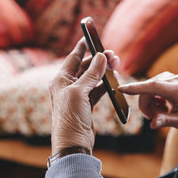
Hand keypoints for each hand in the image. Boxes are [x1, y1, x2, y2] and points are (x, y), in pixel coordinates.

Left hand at [49, 39, 118, 154]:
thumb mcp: (80, 92)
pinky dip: (106, 84)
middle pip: (86, 67)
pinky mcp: (86, 104)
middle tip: (114, 55)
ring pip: (94, 78)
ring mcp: (77, 95)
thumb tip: (101, 56)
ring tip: (116, 66)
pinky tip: (114, 81)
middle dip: (99, 60)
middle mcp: (68, 85)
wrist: (72, 142)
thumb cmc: (70, 117)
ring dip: (105, 72)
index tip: (91, 35)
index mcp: (61, 80)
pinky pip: (98, 89)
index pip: (74, 57)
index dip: (83, 46)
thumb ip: (91, 74)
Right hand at [119, 72, 177, 129]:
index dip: (137, 87)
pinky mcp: (165, 78)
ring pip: (147, 89)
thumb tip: (152, 123)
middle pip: (147, 90)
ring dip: (150, 103)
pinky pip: (150, 87)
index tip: (122, 89)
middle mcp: (173, 79)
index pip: (154, 86)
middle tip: (152, 118)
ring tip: (162, 111)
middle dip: (145, 105)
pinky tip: (162, 105)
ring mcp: (169, 77)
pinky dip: (152, 98)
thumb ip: (166, 121)